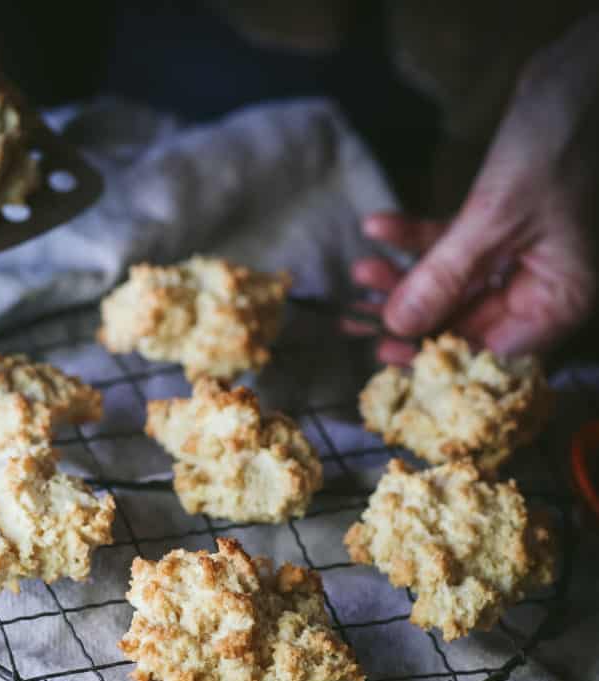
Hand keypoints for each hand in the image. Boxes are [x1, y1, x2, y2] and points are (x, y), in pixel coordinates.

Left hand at [347, 15, 598, 365]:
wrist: (585, 71)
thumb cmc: (559, 141)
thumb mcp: (495, 217)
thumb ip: (445, 276)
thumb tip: (399, 326)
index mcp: (559, 298)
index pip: (491, 349)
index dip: (437, 353)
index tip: (388, 351)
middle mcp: (542, 284)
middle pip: (466, 318)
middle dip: (410, 310)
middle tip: (360, 315)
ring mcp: (522, 255)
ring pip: (453, 281)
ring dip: (406, 273)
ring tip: (362, 268)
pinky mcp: (502, 224)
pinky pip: (453, 242)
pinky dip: (417, 236)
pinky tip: (379, 225)